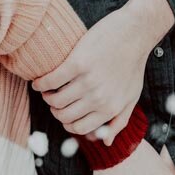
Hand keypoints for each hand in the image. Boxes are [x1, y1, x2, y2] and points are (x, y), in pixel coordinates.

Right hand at [31, 4, 149, 145]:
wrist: (136, 32)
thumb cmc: (133, 65)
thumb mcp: (132, 97)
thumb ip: (119, 121)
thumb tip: (106, 142)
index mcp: (109, 109)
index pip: (79, 128)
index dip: (67, 123)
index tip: (63, 113)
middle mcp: (98, 98)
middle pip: (64, 115)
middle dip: (54, 110)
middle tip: (52, 100)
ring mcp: (87, 81)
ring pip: (55, 100)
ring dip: (46, 97)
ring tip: (46, 90)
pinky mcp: (77, 62)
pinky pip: (51, 80)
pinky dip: (40, 84)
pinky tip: (38, 81)